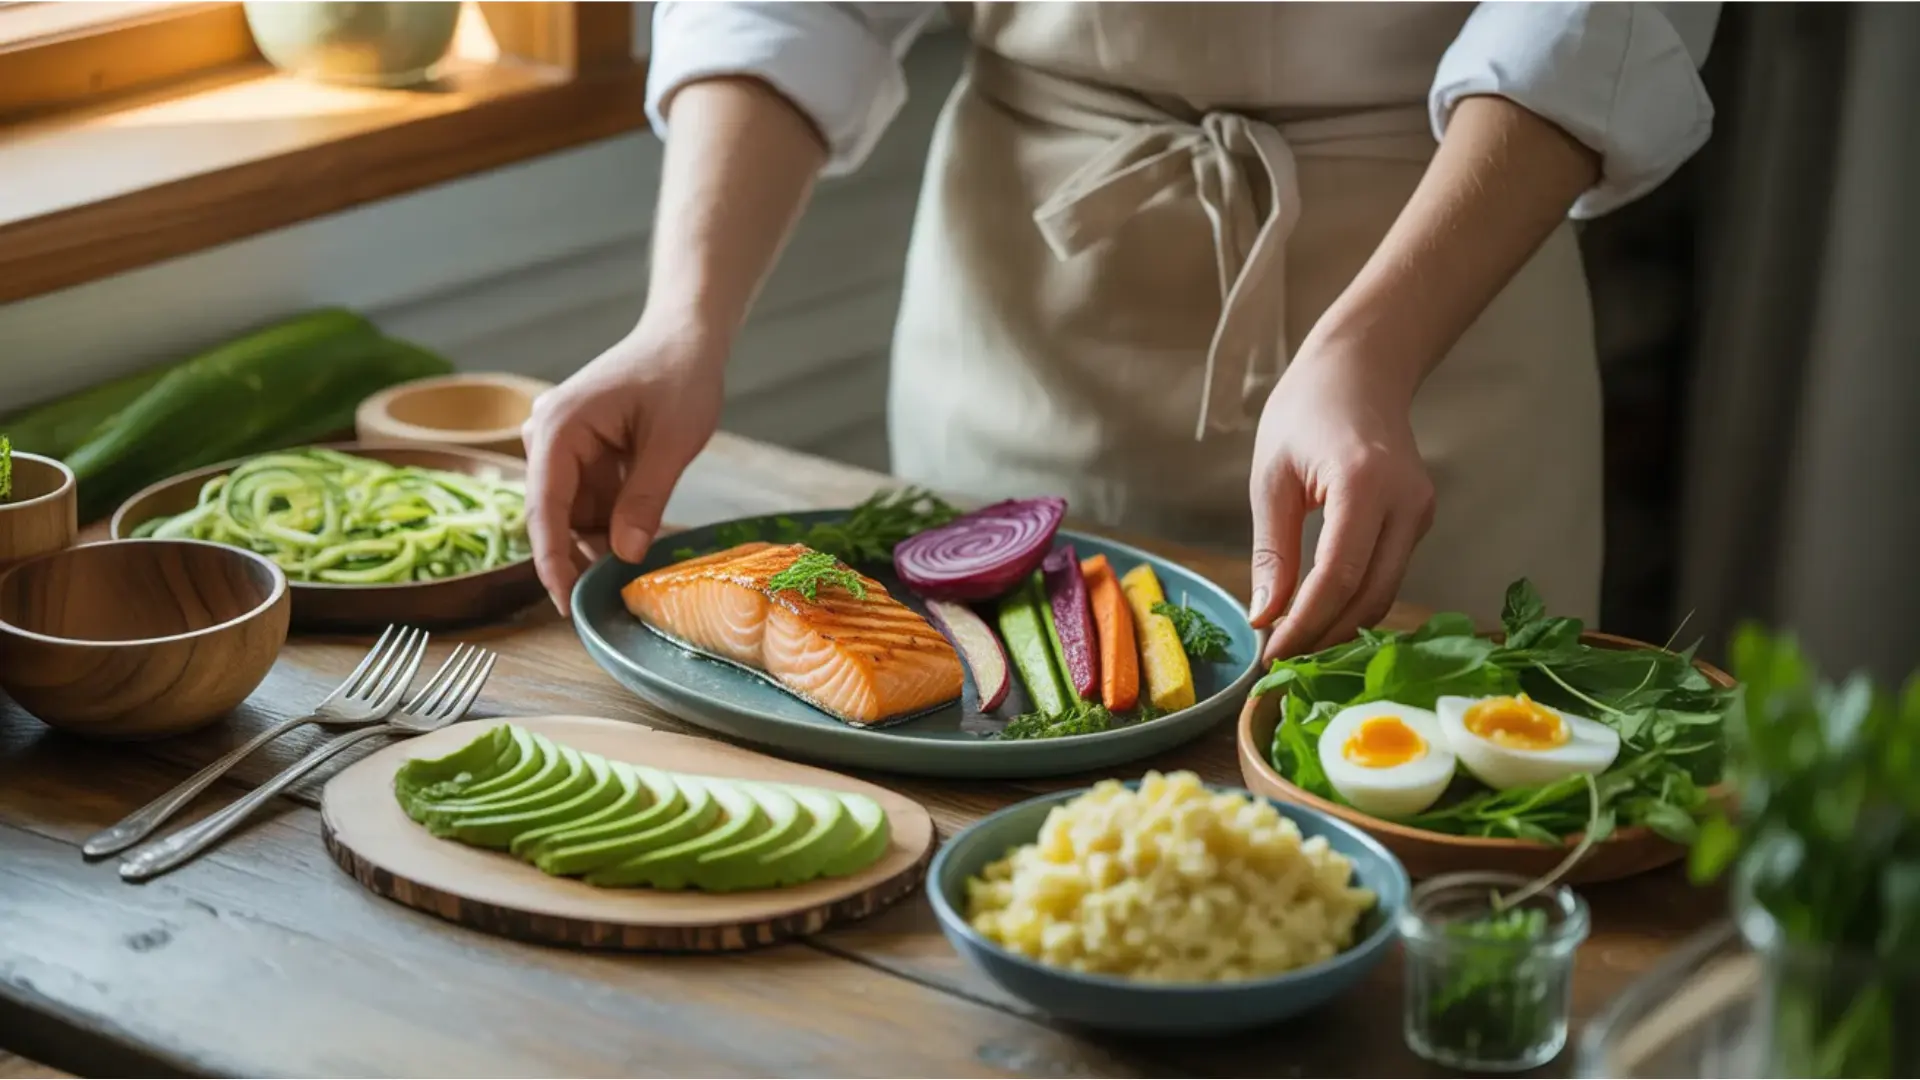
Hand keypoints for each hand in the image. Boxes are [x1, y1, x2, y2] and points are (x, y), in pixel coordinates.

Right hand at [521, 320, 725, 615]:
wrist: (685, 338)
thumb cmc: (681, 377)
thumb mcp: (672, 442)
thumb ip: (645, 499)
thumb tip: (623, 555)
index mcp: (558, 428)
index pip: (545, 508)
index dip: (553, 562)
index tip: (565, 605)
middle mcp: (546, 435)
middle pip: (555, 514)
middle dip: (585, 552)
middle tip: (616, 594)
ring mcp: (559, 443)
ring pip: (574, 511)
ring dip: (604, 535)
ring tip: (641, 555)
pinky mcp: (578, 450)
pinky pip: (588, 497)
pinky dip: (614, 517)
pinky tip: (641, 529)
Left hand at [1247, 339, 1434, 661]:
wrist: (1360, 369)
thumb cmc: (1305, 412)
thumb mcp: (1272, 479)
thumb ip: (1273, 551)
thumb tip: (1265, 617)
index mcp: (1363, 484)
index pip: (1338, 577)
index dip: (1305, 624)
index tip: (1271, 655)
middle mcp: (1405, 501)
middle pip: (1370, 595)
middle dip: (1324, 636)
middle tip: (1281, 661)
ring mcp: (1421, 511)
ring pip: (1385, 592)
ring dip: (1342, 626)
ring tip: (1295, 643)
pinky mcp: (1421, 518)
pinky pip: (1390, 573)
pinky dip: (1356, 601)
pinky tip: (1321, 614)